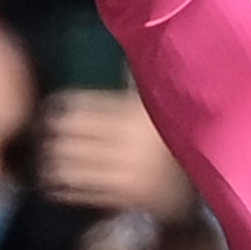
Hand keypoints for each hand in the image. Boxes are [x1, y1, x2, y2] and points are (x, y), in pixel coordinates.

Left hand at [39, 88, 195, 224]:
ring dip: (53, 163)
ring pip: (70, 167)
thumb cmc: (180, 135)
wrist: (207, 181)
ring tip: (46, 160)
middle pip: (68, 137)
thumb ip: (136, 82)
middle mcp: (126, 143)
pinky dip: (65, 188)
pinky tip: (57, 183)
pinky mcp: (123, 198)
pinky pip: (82, 192)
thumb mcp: (162, 103)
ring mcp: (124, 173)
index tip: (50, 109)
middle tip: (43, 135)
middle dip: (51, 136)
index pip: (79, 108)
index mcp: (133, 114)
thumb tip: (122, 51)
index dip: (59, 108)